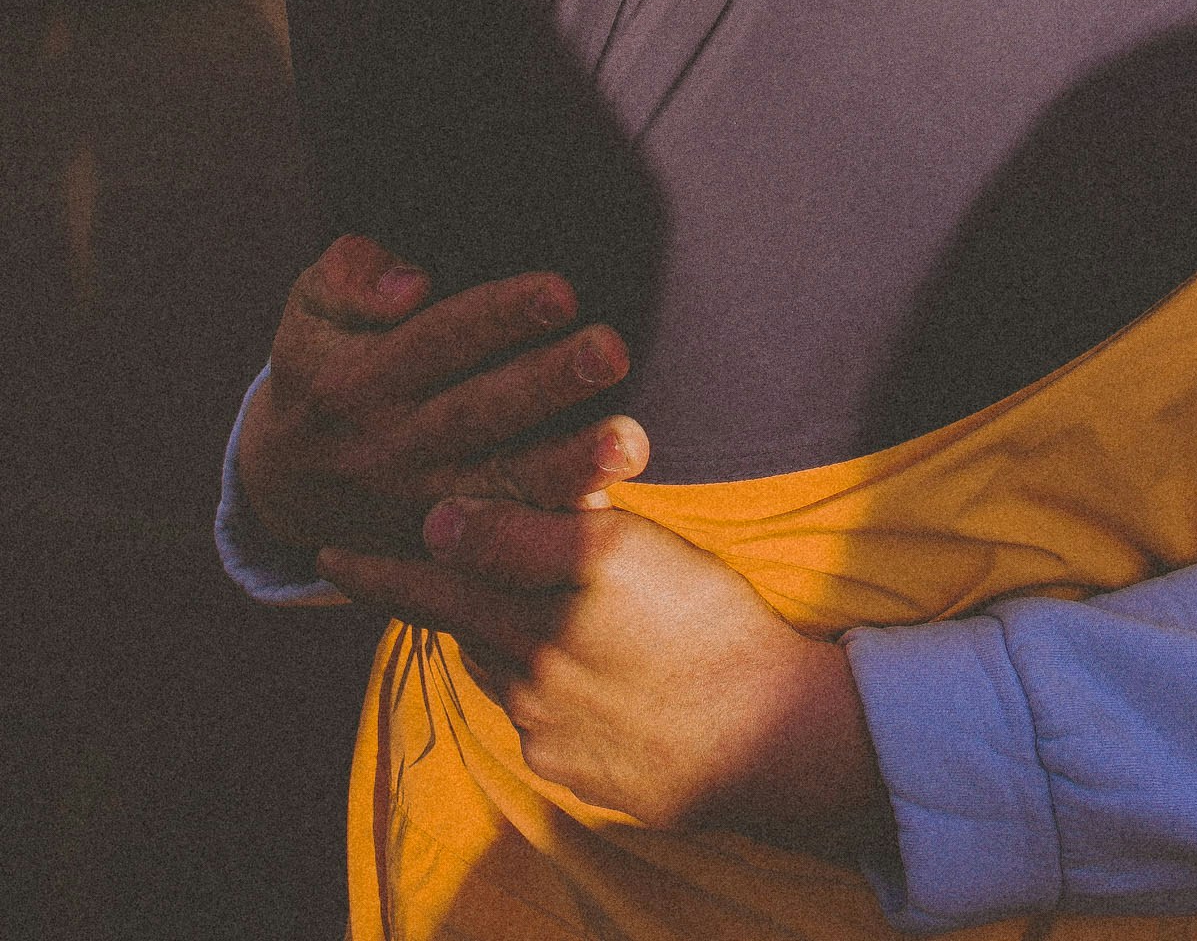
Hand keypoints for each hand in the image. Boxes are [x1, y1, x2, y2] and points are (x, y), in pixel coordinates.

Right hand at [237, 235, 648, 557]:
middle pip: (480, 411)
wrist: (281, 484)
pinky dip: (550, 529)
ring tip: (626, 441)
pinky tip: (605, 508)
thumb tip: (412, 285)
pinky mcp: (444, 545)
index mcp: (360, 379)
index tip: (561, 292)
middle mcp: (393, 443)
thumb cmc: (319, 366)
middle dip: (548, 382)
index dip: (498, 316)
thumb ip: (348, 278)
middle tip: (610, 351)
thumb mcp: (309, 310)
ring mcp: (422, 501)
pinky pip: (502, 542)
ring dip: (566, 466)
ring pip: (500, 485)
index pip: (438, 339)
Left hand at [321, 499, 885, 848]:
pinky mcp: (578, 769)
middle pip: (462, 624)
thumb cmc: (707, 622)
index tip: (329, 556)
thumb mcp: (625, 551)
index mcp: (535, 612)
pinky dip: (543, 686)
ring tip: (523, 606)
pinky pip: (539, 717)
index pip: (434, 583)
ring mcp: (551, 730)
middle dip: (431, 596)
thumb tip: (440, 521)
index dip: (379, 568)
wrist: (772, 738)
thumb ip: (525, 536)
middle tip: (399, 570)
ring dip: (496, 636)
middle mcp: (530, 675)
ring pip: (499, 668)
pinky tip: (586, 669)